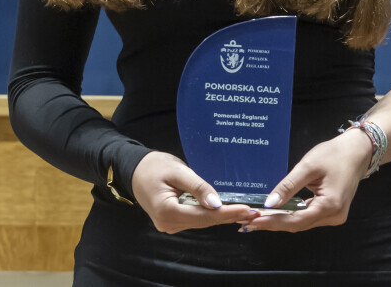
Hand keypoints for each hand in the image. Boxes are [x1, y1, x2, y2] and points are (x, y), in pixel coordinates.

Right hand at [129, 150, 258, 233]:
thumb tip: (217, 204)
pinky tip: (229, 211)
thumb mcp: (178, 172)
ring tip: (247, 212)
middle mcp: (167, 223)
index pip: (203, 216)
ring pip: (202, 222)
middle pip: (205, 222)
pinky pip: (197, 219)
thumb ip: (198, 187)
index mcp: (167, 212)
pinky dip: (213, 215)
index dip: (226, 213)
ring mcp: (170, 224)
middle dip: (230, 217)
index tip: (246, 209)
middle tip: (254, 212)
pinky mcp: (173, 220)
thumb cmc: (155, 166)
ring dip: (224, 217)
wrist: (135, 170)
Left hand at [244, 129, 374, 232]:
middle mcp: (334, 216)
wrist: (358, 150)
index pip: (296, 220)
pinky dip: (291, 216)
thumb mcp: (309, 166)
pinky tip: (276, 213)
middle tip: (248, 222)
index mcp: (330, 205)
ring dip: (280, 221)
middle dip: (273, 223)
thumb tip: (269, 204)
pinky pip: (308, 217)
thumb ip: (288, 186)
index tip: (252, 221)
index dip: (273, 222)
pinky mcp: (333, 212)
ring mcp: (335, 216)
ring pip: (302, 223)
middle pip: (298, 225)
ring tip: (257, 219)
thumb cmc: (335, 154)